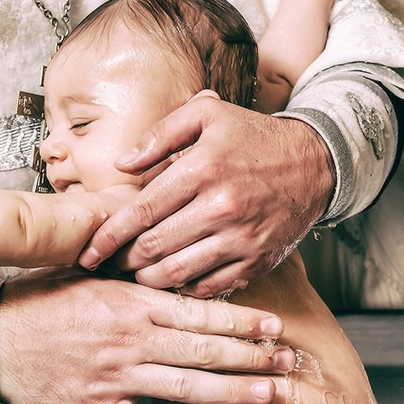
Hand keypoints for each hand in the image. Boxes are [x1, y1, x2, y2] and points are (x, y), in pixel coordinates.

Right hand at [0, 269, 294, 403]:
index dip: (241, 319)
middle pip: (202, 349)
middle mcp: (131, 339)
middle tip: (287, 359)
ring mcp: (116, 377)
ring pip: (184, 387)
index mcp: (132, 303)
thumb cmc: (42, 300)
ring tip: (268, 393)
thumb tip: (174, 260)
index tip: (273, 323)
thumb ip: (134, 275)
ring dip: (230, 392)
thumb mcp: (90, 275)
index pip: (199, 310)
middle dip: (250, 355)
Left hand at [79, 95, 333, 296]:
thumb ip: (160, 134)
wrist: (315, 163)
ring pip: (176, 273)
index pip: (141, 212)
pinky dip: (183, 288)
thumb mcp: (208, 114)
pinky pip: (208, 287)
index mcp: (203, 168)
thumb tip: (122, 164)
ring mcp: (241, 238)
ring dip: (147, 279)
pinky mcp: (257, 261)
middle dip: (123, 260)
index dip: (108, 236)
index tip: (88, 251)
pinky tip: (171, 279)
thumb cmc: (253, 137)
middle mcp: (222, 206)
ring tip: (134, 272)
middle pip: (153, 247)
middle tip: (110, 261)